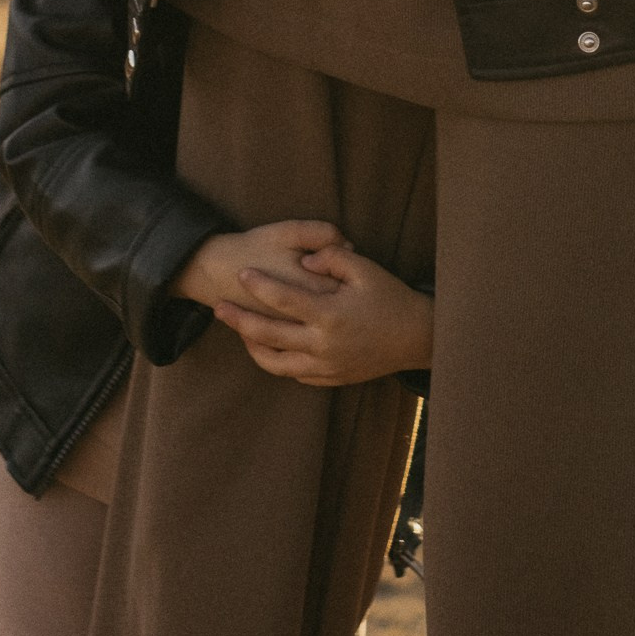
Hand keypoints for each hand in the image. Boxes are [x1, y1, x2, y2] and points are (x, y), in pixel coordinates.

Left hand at [191, 230, 435, 387]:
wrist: (416, 338)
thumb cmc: (390, 298)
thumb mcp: (365, 268)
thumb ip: (331, 257)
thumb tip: (302, 262)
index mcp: (330, 315)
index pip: (284, 300)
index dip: (260, 286)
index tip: (241, 274)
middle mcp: (323, 345)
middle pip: (270, 335)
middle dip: (240, 320)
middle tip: (218, 307)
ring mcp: (326, 367)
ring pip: (276, 363)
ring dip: (253, 346)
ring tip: (239, 330)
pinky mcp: (330, 378)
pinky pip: (293, 373)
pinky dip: (275, 361)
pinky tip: (267, 347)